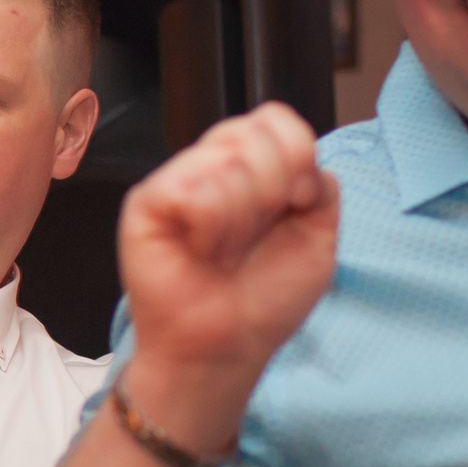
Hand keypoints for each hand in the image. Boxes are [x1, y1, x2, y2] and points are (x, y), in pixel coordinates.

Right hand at [113, 101, 337, 444]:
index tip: (296, 205)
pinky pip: (194, 191)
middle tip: (251, 239)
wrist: (227, 347)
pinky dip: (210, 229)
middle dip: (273, 193)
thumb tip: (302, 160)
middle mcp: (209, 166)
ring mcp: (176, 181)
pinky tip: (199, 252)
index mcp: (249, 167)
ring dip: (241, 221)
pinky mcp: (146, 203)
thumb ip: (321, 187)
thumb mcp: (317, 238)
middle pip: (255, 133)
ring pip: (229, 162)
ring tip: (222, 252)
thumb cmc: (262, 301)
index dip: (298, 156)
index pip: (275, 119)